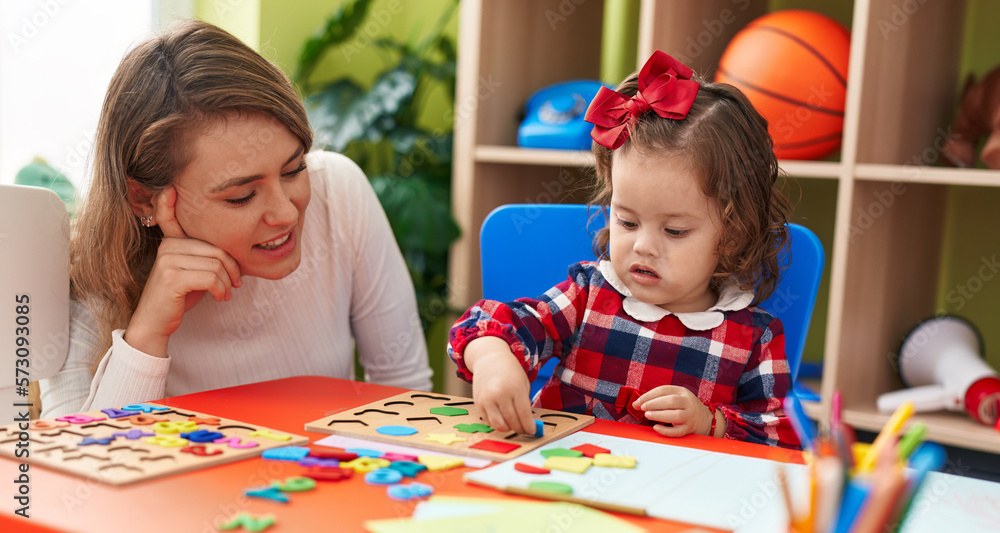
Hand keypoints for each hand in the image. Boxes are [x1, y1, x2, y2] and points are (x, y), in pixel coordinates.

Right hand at [124, 188, 241, 356]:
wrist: (156, 324)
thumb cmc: (179, 298)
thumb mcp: (193, 272)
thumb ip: (205, 257)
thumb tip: (234, 254)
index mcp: (171, 243)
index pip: (169, 217)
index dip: (167, 203)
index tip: (170, 188)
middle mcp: (167, 247)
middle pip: (215, 248)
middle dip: (232, 268)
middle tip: (236, 283)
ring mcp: (168, 261)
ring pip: (216, 264)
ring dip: (227, 283)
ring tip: (225, 293)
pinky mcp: (172, 277)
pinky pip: (211, 277)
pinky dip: (221, 289)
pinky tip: (219, 297)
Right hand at [465, 337, 534, 433]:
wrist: (489, 358)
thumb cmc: (509, 371)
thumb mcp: (523, 383)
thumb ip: (525, 402)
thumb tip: (527, 423)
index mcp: (515, 388)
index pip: (523, 414)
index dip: (529, 426)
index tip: (532, 431)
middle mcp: (500, 394)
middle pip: (512, 421)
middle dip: (520, 429)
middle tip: (524, 430)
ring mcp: (487, 399)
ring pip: (499, 425)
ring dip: (508, 429)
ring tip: (514, 426)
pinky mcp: (478, 403)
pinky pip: (489, 421)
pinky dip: (497, 423)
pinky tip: (503, 419)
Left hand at [634, 385, 713, 437]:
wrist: (706, 419)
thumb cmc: (685, 407)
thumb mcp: (676, 397)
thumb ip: (658, 399)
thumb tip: (637, 404)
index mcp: (682, 391)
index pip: (664, 390)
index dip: (648, 395)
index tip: (638, 402)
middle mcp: (688, 402)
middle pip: (671, 401)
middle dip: (654, 404)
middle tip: (642, 408)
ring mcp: (690, 416)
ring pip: (675, 415)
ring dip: (659, 415)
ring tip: (647, 415)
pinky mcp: (689, 429)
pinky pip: (677, 431)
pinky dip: (666, 431)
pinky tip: (656, 428)